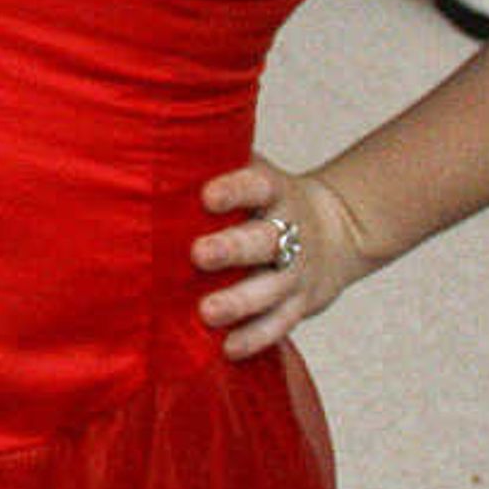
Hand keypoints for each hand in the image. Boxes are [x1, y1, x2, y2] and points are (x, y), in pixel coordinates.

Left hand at [194, 160, 373, 358]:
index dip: (234, 190)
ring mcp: (297, 271)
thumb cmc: (265, 197)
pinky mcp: (301, 303)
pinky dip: (256, 337)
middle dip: (232, 249)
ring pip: (271, 288)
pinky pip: (280, 324)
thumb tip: (147, 141)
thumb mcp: (254, 171)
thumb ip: (213, 161)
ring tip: (207, 312)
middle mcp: (289, 231)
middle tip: (198, 255)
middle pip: (264, 240)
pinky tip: (228, 348)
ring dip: (240, 301)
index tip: (207, 196)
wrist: (340, 227)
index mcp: (274, 192)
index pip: (257, 186)